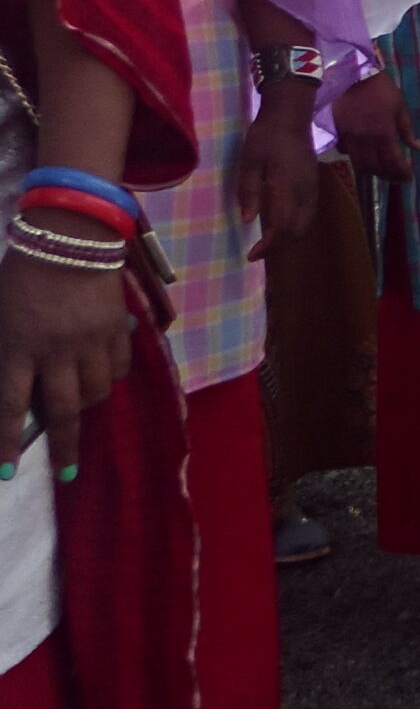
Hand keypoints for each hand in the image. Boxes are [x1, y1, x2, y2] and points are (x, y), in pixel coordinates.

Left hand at [0, 236, 129, 480]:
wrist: (70, 235)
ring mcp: (90, 340)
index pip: (10, 406)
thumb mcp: (0, 315)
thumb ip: (8, 351)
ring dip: (87, 405)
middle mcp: (55, 350)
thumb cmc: (22, 274)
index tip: (6, 473)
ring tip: (79, 404)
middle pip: (62, 410)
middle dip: (64, 447)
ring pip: (95, 392)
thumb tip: (17, 391)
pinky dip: (110, 376)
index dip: (7, 443)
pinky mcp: (117, 329)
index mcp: (17, 345)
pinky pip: (118, 367)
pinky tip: (102, 373)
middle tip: (66, 473)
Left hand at [236, 94, 319, 260]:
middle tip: (258, 251)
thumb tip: (248, 219)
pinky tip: (283, 223)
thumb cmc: (266, 137)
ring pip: (305, 223)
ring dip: (289, 237)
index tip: (252, 255)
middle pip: (297, 230)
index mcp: (287, 188)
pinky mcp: (313, 184)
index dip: (268, 245)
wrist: (290, 116)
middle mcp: (304, 192)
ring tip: (270, 241)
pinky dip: (296, 226)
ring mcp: (312, 188)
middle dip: (279, 245)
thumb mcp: (250, 162)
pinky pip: (308, 213)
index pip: (282, 227)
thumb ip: (249, 191)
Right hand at [333, 70, 418, 180]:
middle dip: (387, 176)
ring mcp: (350, 137)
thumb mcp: (400, 108)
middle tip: (396, 178)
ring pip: (359, 164)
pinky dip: (355, 158)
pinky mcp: (338, 132)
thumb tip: (418, 148)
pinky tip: (363, 158)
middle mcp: (366, 140)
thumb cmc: (382, 90)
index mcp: (384, 134)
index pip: (394, 162)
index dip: (401, 173)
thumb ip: (407, 131)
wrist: (355, 75)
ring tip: (382, 172)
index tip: (408, 178)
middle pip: (375, 167)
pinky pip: (345, 152)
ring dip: (372, 171)